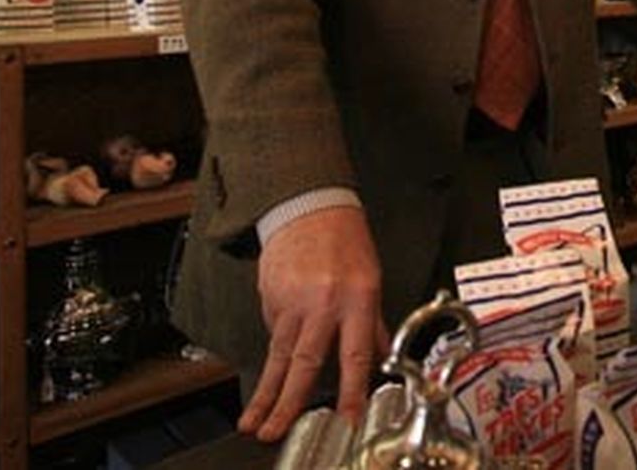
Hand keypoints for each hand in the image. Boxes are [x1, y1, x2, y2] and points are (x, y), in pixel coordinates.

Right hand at [239, 207, 388, 441]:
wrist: (309, 205)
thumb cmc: (345, 239)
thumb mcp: (371, 278)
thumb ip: (372, 321)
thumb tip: (381, 354)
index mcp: (358, 297)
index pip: (355, 354)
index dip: (352, 391)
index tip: (347, 418)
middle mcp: (324, 302)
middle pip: (305, 363)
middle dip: (289, 403)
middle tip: (275, 431)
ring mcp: (293, 301)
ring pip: (279, 355)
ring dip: (266, 392)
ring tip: (255, 420)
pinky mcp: (270, 297)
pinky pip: (274, 332)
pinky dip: (276, 350)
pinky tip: (274, 362)